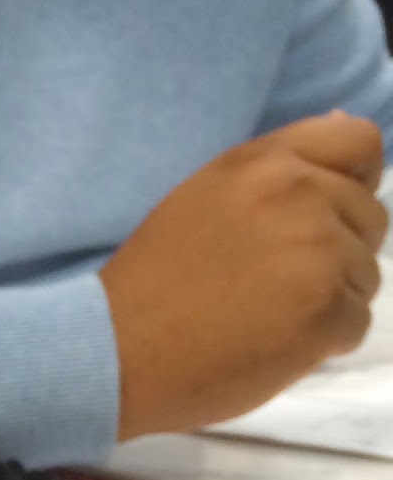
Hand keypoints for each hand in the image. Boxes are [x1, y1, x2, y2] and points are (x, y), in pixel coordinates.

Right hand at [101, 112, 386, 441]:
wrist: (112, 354)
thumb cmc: (146, 287)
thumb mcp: (200, 200)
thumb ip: (270, 172)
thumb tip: (345, 125)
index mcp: (262, 165)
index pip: (360, 146)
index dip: (353, 185)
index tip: (322, 220)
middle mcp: (298, 196)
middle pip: (369, 220)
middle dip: (334, 256)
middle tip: (268, 289)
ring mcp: (316, 254)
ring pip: (364, 277)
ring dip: (327, 303)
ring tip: (261, 321)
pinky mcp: (323, 313)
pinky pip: (355, 325)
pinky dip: (321, 343)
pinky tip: (268, 347)